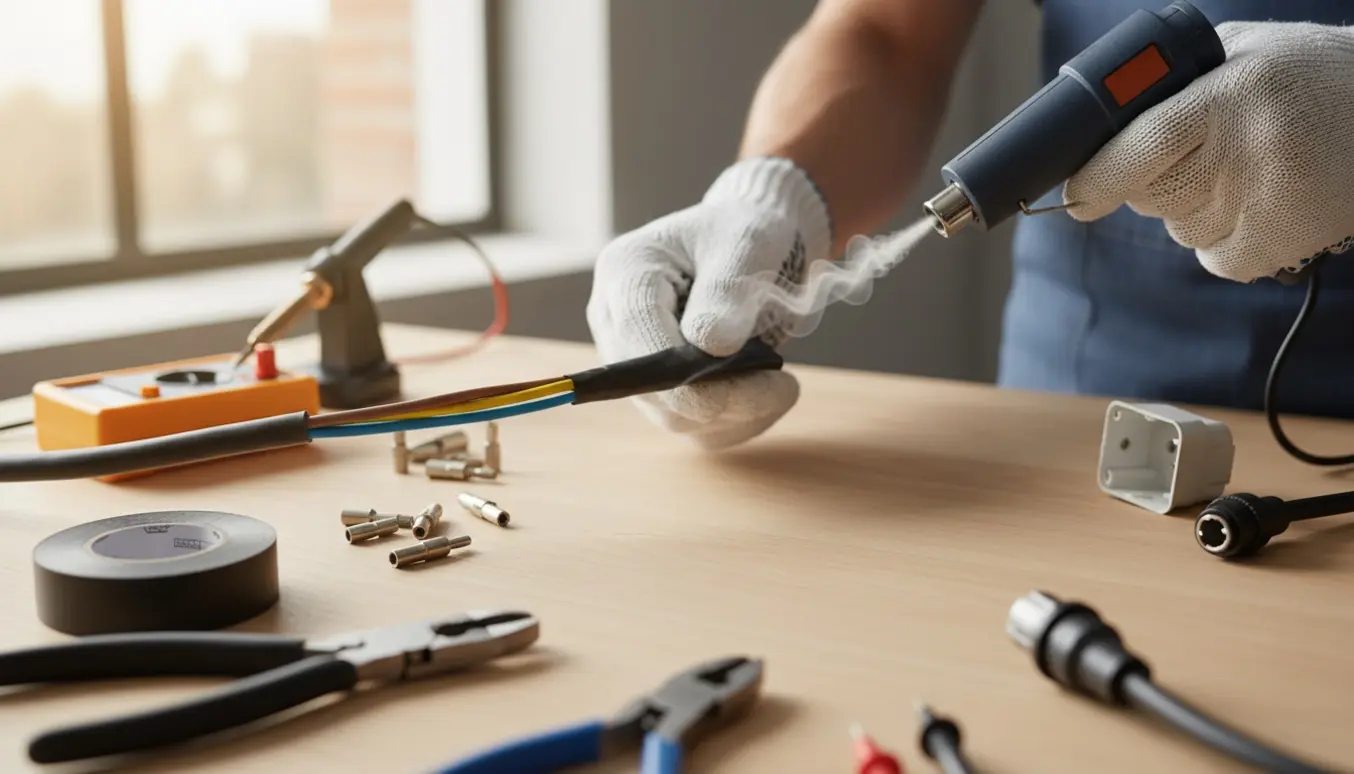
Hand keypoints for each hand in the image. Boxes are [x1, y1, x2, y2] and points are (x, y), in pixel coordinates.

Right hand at [585, 157, 832, 448]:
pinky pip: (698, 430)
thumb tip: (711, 346)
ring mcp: (636, 365)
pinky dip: (741, 421)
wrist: (749, 250)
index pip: (636, 331)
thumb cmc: (742, 235)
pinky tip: (771, 395)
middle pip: (650, 387)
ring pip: (676, 418)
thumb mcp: (745, 243)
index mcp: (625, 272)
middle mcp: (616, 324)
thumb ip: (728, 288)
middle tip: (784, 385)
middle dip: (720, 397)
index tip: (736, 382)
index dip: (678, 368)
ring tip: (783, 385)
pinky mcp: (663, 394)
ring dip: (737, 413)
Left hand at [1064, 21, 1353, 281]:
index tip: (1076, 195)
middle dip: (1153, 182)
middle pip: (1153, 194)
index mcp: (1230, 93)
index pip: (1142, 145)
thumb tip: (1100, 129)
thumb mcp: (1244, 52)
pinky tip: (1252, 204)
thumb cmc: (1307, 75)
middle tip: (1196, 155)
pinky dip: (1219, 240)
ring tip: (1241, 170)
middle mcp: (1246, 147)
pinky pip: (1213, 257)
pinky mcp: (1284, 241)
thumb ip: (1177, 80)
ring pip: (1178, 227)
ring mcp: (1266, 198)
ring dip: (1191, 207)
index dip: (1098, 177)